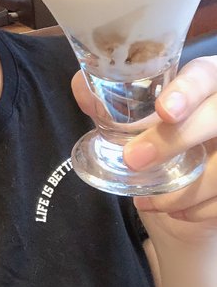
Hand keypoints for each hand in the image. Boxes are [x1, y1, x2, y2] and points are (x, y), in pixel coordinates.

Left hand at [72, 57, 216, 242]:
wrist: (189, 192)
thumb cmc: (163, 141)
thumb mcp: (139, 121)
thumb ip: (112, 104)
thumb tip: (82, 87)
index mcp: (207, 81)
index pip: (205, 74)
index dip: (188, 90)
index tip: (164, 111)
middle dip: (175, 139)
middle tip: (134, 160)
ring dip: (185, 189)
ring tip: (148, 200)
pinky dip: (199, 210)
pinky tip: (174, 212)